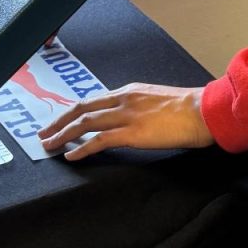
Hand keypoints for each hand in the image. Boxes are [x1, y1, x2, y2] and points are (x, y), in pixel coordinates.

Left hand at [37, 82, 213, 160]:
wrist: (203, 111)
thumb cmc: (188, 107)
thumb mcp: (158, 99)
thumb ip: (140, 105)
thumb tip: (131, 116)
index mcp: (130, 90)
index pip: (93, 100)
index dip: (73, 111)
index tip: (60, 120)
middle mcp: (124, 99)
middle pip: (82, 108)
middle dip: (60, 121)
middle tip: (44, 133)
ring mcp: (127, 115)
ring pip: (85, 123)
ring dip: (63, 134)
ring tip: (50, 145)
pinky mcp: (132, 132)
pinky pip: (100, 140)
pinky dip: (82, 148)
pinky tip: (71, 156)